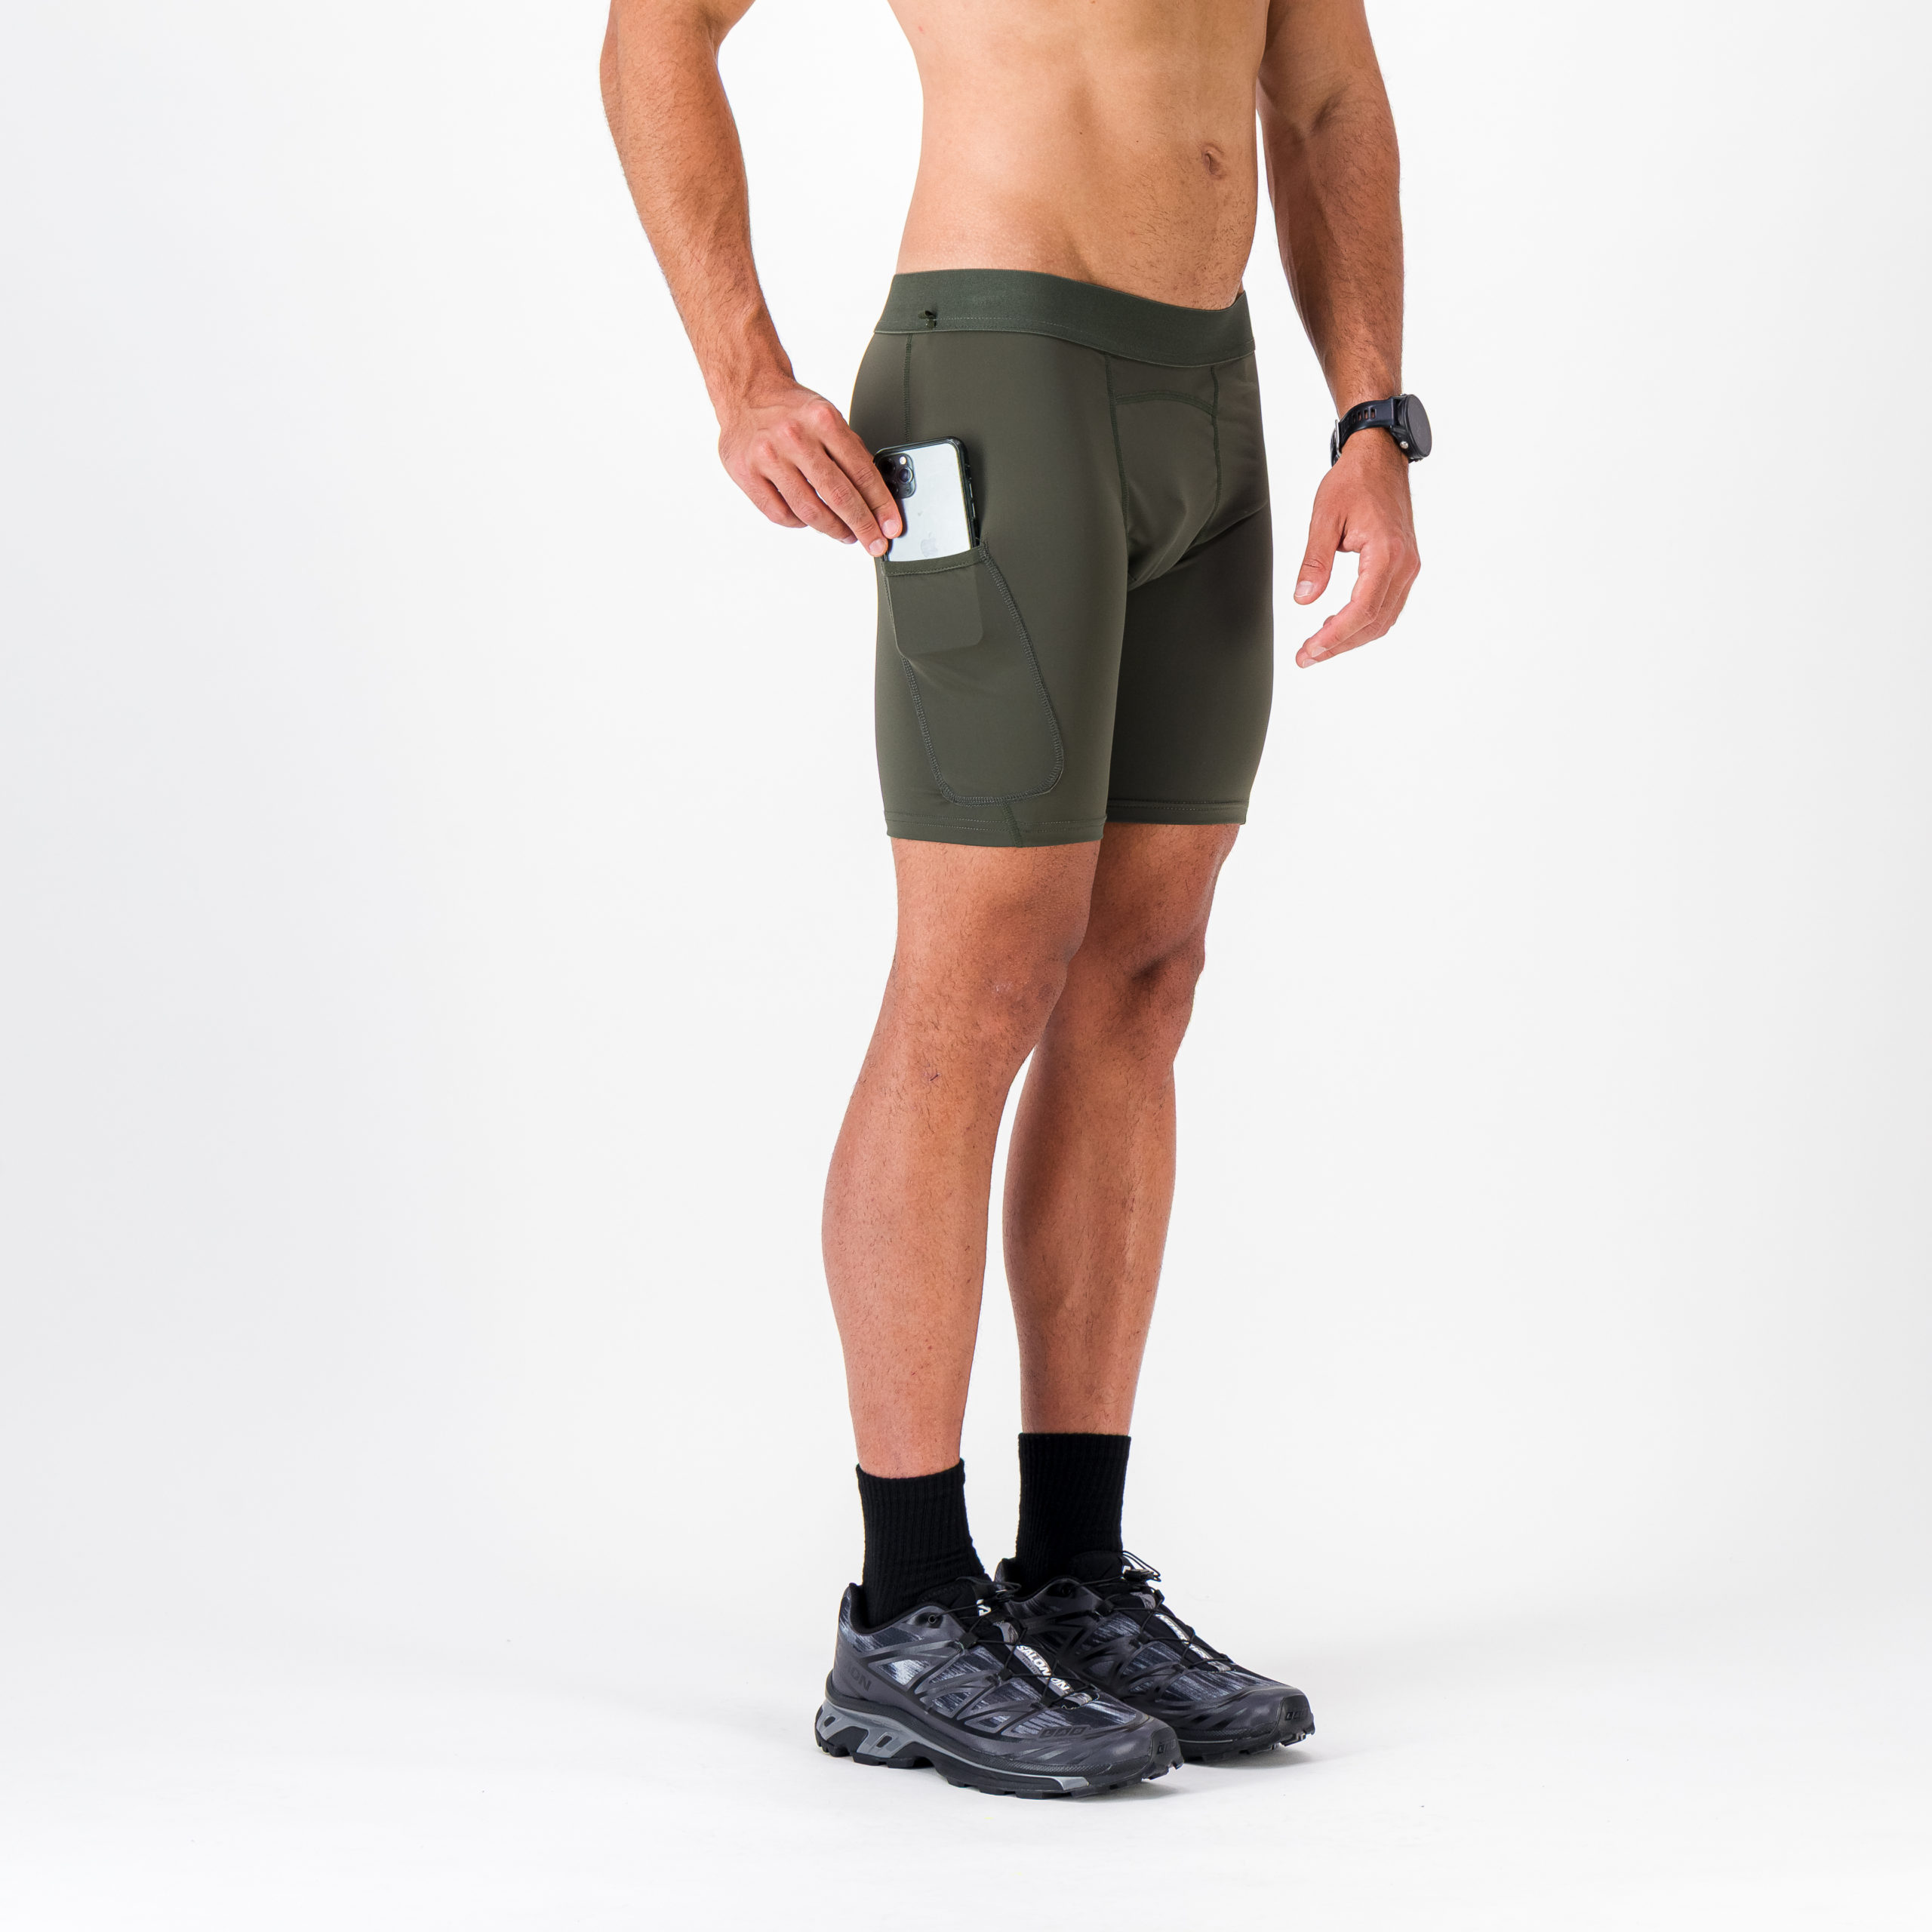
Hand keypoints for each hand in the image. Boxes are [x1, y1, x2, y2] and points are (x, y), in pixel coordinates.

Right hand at [717, 381, 902, 556]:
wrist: (747, 391)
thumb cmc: (791, 409)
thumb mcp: (828, 416)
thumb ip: (850, 451)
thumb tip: (875, 495)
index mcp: (823, 419)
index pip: (861, 472)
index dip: (880, 505)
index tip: (890, 526)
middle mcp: (795, 437)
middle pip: (838, 495)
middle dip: (862, 526)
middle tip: (874, 544)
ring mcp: (768, 456)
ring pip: (809, 510)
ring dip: (833, 529)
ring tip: (845, 534)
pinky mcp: (746, 473)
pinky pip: (780, 514)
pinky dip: (799, 523)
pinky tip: (808, 520)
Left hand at [1292, 429, 1419, 666]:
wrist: (1380, 459)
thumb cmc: (1353, 482)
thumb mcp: (1325, 517)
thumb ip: (1315, 562)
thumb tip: (1304, 600)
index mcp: (1386, 552)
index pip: (1361, 609)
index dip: (1335, 637)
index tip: (1310, 650)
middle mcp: (1404, 564)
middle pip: (1374, 623)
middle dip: (1339, 645)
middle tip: (1306, 657)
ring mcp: (1408, 567)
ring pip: (1383, 619)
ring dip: (1351, 637)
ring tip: (1318, 645)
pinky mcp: (1405, 567)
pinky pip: (1387, 605)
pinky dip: (1363, 622)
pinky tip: (1337, 624)